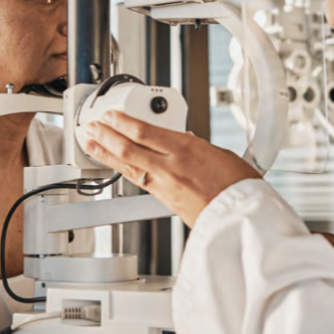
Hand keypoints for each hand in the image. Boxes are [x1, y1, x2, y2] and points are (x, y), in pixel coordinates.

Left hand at [81, 111, 260, 227]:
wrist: (242, 217)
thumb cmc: (239, 187)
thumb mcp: (221, 154)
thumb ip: (198, 147)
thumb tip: (186, 141)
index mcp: (186, 148)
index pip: (144, 130)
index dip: (123, 121)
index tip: (112, 115)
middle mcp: (171, 165)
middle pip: (129, 146)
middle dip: (107, 134)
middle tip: (93, 126)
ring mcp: (165, 184)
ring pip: (128, 165)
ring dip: (107, 153)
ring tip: (92, 143)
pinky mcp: (165, 200)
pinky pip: (138, 181)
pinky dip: (122, 171)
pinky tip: (115, 167)